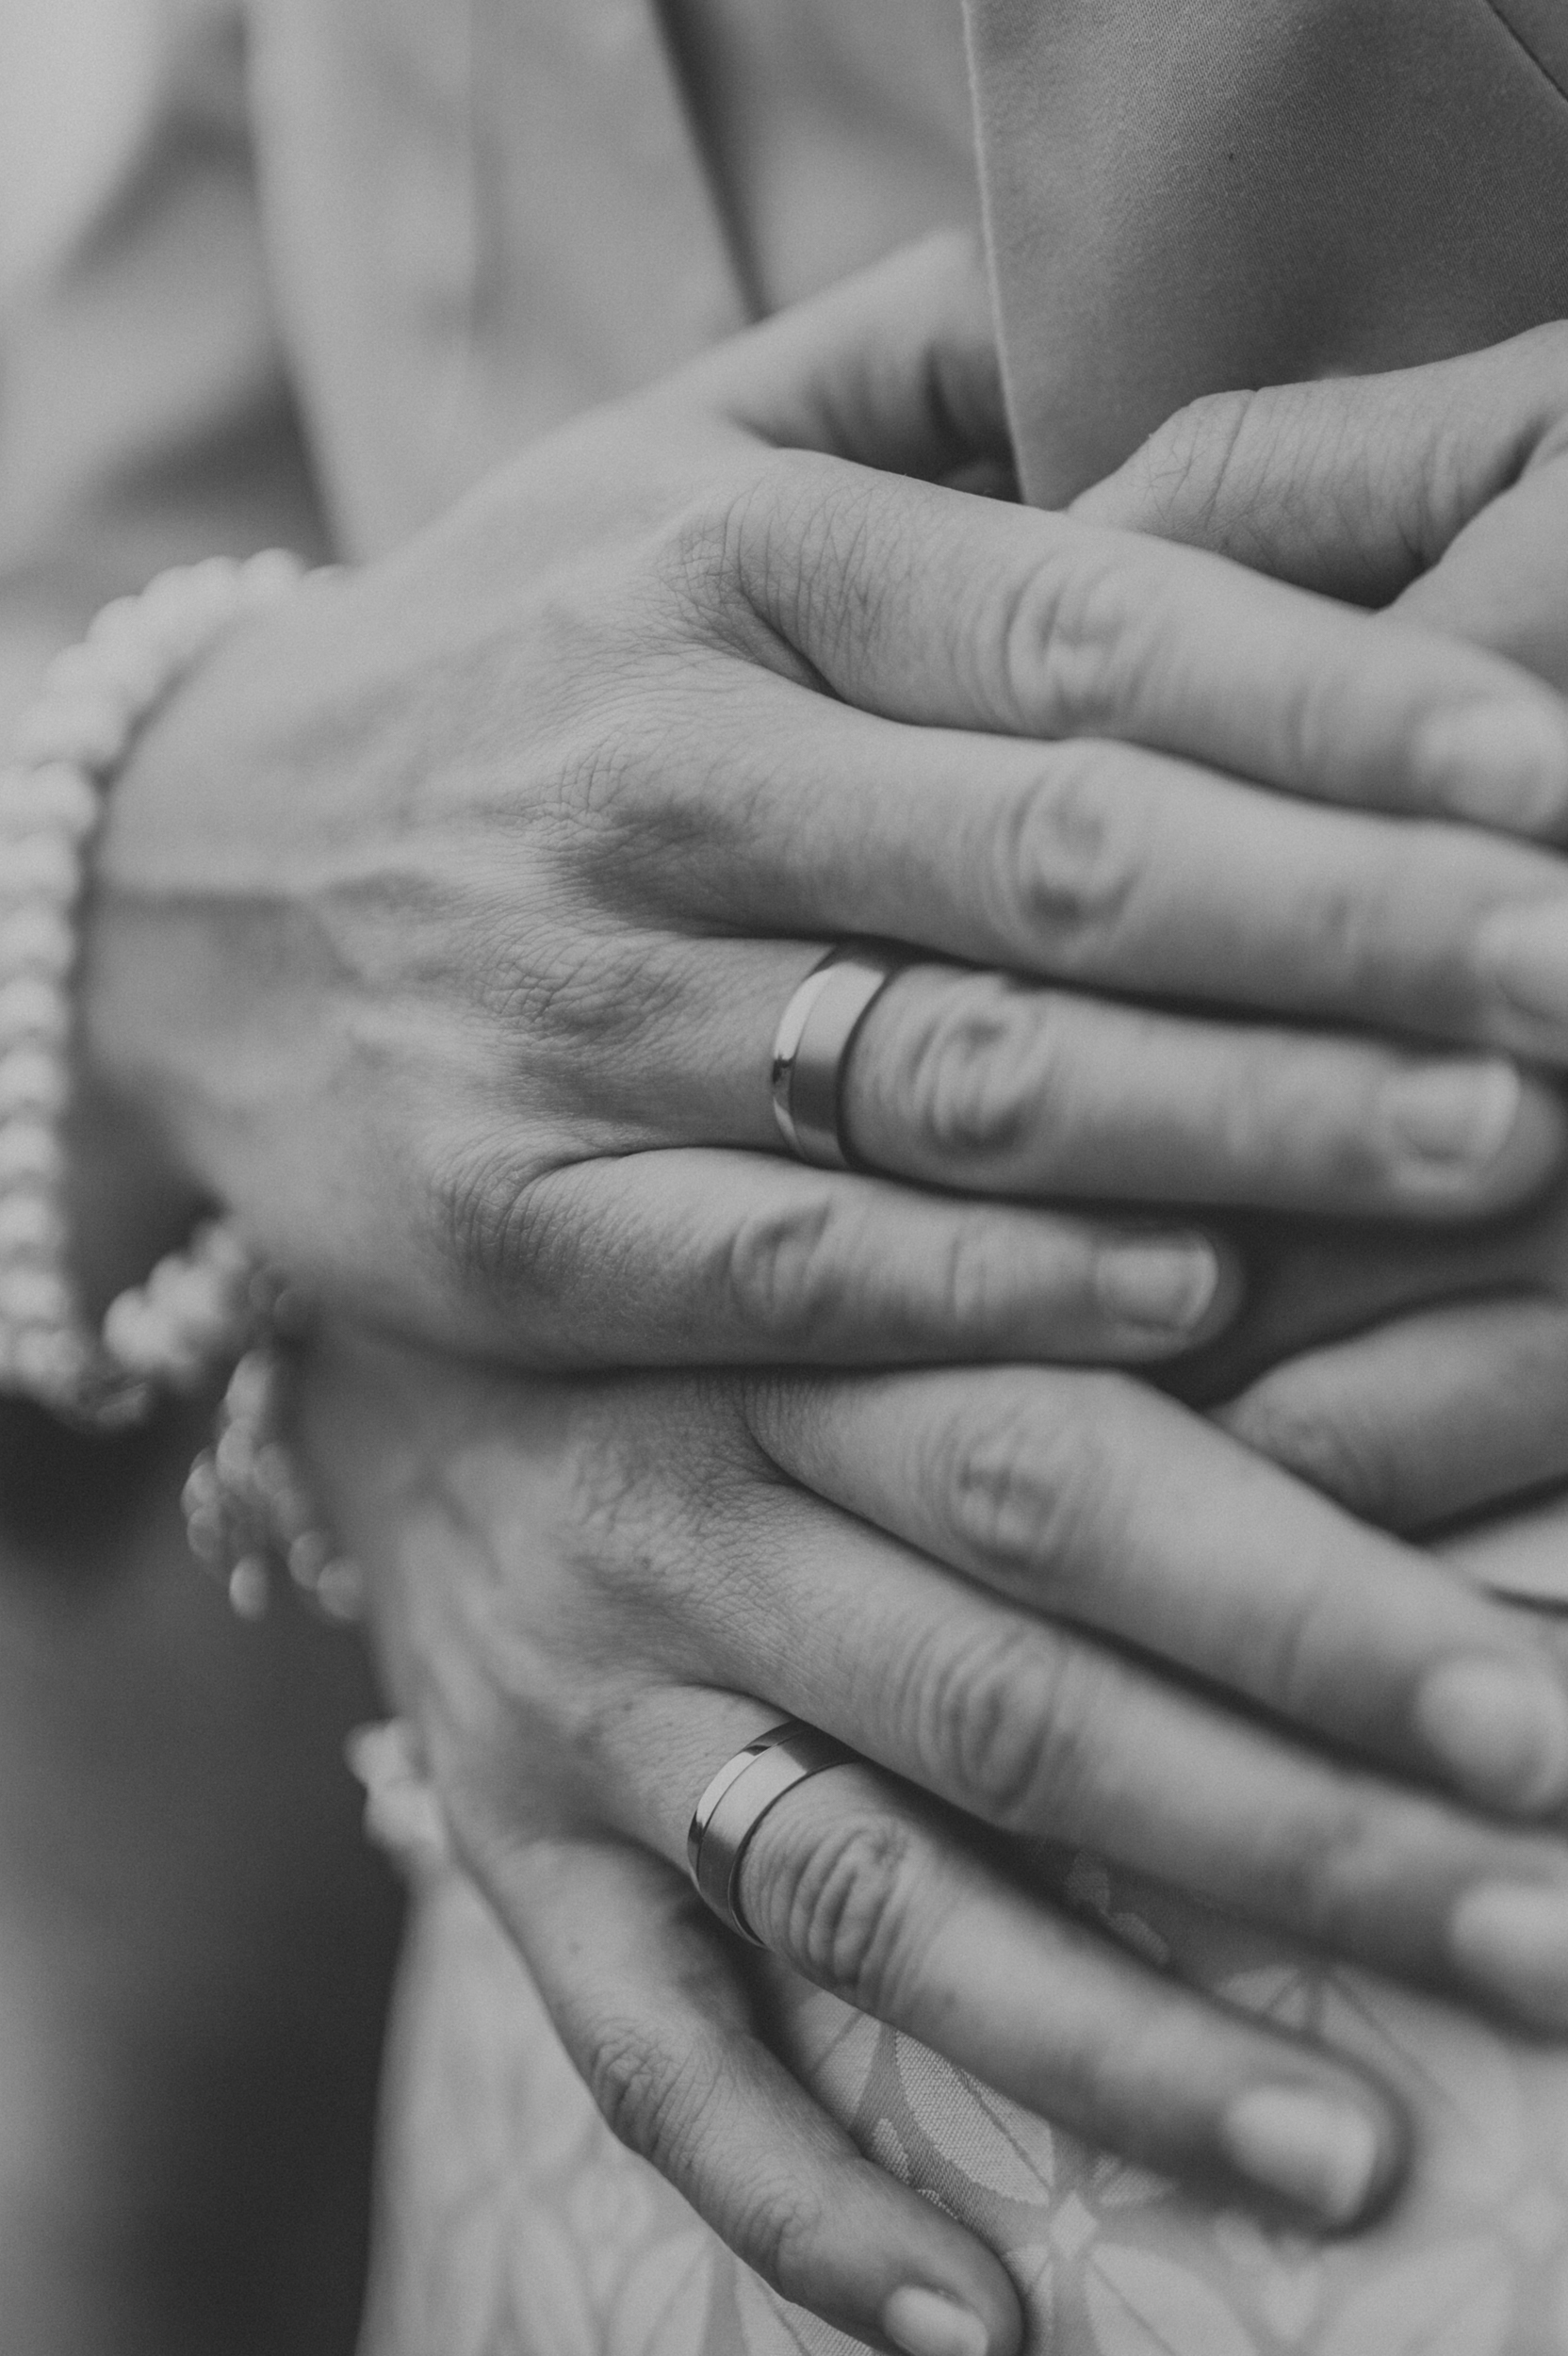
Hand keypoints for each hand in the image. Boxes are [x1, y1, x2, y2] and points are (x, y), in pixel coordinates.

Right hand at [83, 241, 1567, 1369]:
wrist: (173, 894)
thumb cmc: (498, 670)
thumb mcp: (650, 466)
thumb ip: (898, 376)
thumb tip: (1133, 296)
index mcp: (728, 566)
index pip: (1092, 627)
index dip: (1349, 706)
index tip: (1564, 777)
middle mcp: (655, 780)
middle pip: (1065, 858)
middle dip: (1364, 924)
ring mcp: (572, 1013)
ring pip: (957, 1073)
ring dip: (1247, 1115)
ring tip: (1494, 1137)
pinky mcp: (510, 1222)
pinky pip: (790, 1259)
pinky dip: (999, 1285)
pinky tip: (1204, 1294)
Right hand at [303, 1328, 1567, 2350]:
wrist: (405, 1340)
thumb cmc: (712, 1294)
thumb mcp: (872, 1253)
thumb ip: (1085, 1309)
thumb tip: (1453, 1332)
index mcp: (804, 1342)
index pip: (1080, 1478)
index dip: (1311, 1605)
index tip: (1538, 1728)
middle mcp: (687, 1518)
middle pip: (1010, 1703)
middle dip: (1296, 1841)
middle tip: (1542, 1947)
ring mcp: (586, 1701)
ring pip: (862, 1895)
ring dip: (1106, 2041)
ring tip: (1349, 2159)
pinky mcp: (510, 1843)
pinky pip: (642, 2046)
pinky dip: (798, 2194)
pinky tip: (970, 2323)